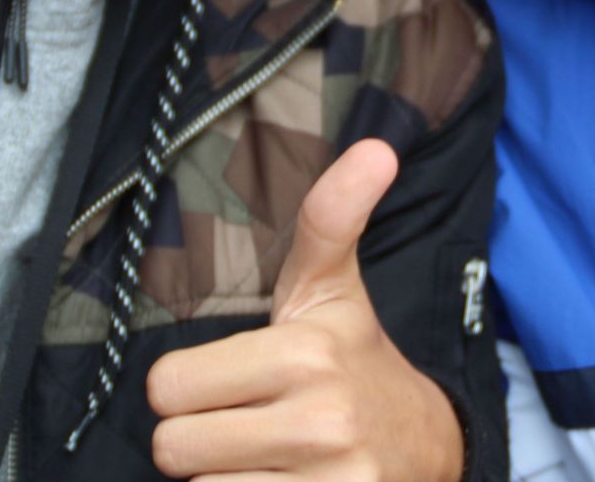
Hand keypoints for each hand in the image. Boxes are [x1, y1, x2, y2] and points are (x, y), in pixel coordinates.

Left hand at [148, 138, 463, 479]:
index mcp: (305, 352)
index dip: (186, 388)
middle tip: (244, 422)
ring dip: (221, 477)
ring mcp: (327, 481)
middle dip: (198, 438)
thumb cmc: (355, 359)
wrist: (427, 445)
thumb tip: (376, 147)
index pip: (167, 387)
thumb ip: (331, 216)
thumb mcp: (333, 287)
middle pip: (174, 445)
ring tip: (263, 457)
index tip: (228, 382)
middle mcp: (319, 420)